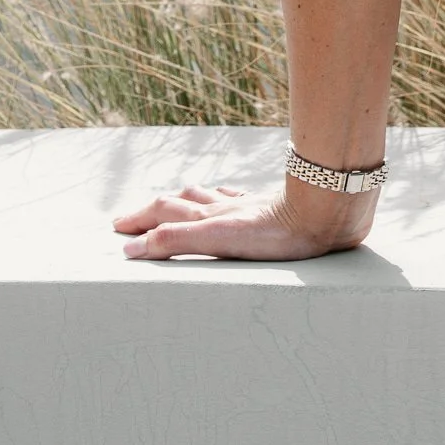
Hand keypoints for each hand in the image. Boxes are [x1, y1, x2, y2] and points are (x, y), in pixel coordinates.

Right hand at [113, 180, 376, 262]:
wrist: (326, 212)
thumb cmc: (276, 233)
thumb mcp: (218, 239)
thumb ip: (176, 242)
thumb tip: (131, 249)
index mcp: (209, 217)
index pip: (164, 216)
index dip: (140, 223)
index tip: (118, 232)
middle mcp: (224, 207)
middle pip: (180, 203)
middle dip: (153, 211)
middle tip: (131, 218)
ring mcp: (248, 205)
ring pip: (207, 197)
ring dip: (184, 199)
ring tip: (174, 200)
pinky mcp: (271, 205)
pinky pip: (239, 197)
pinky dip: (223, 196)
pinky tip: (230, 195)